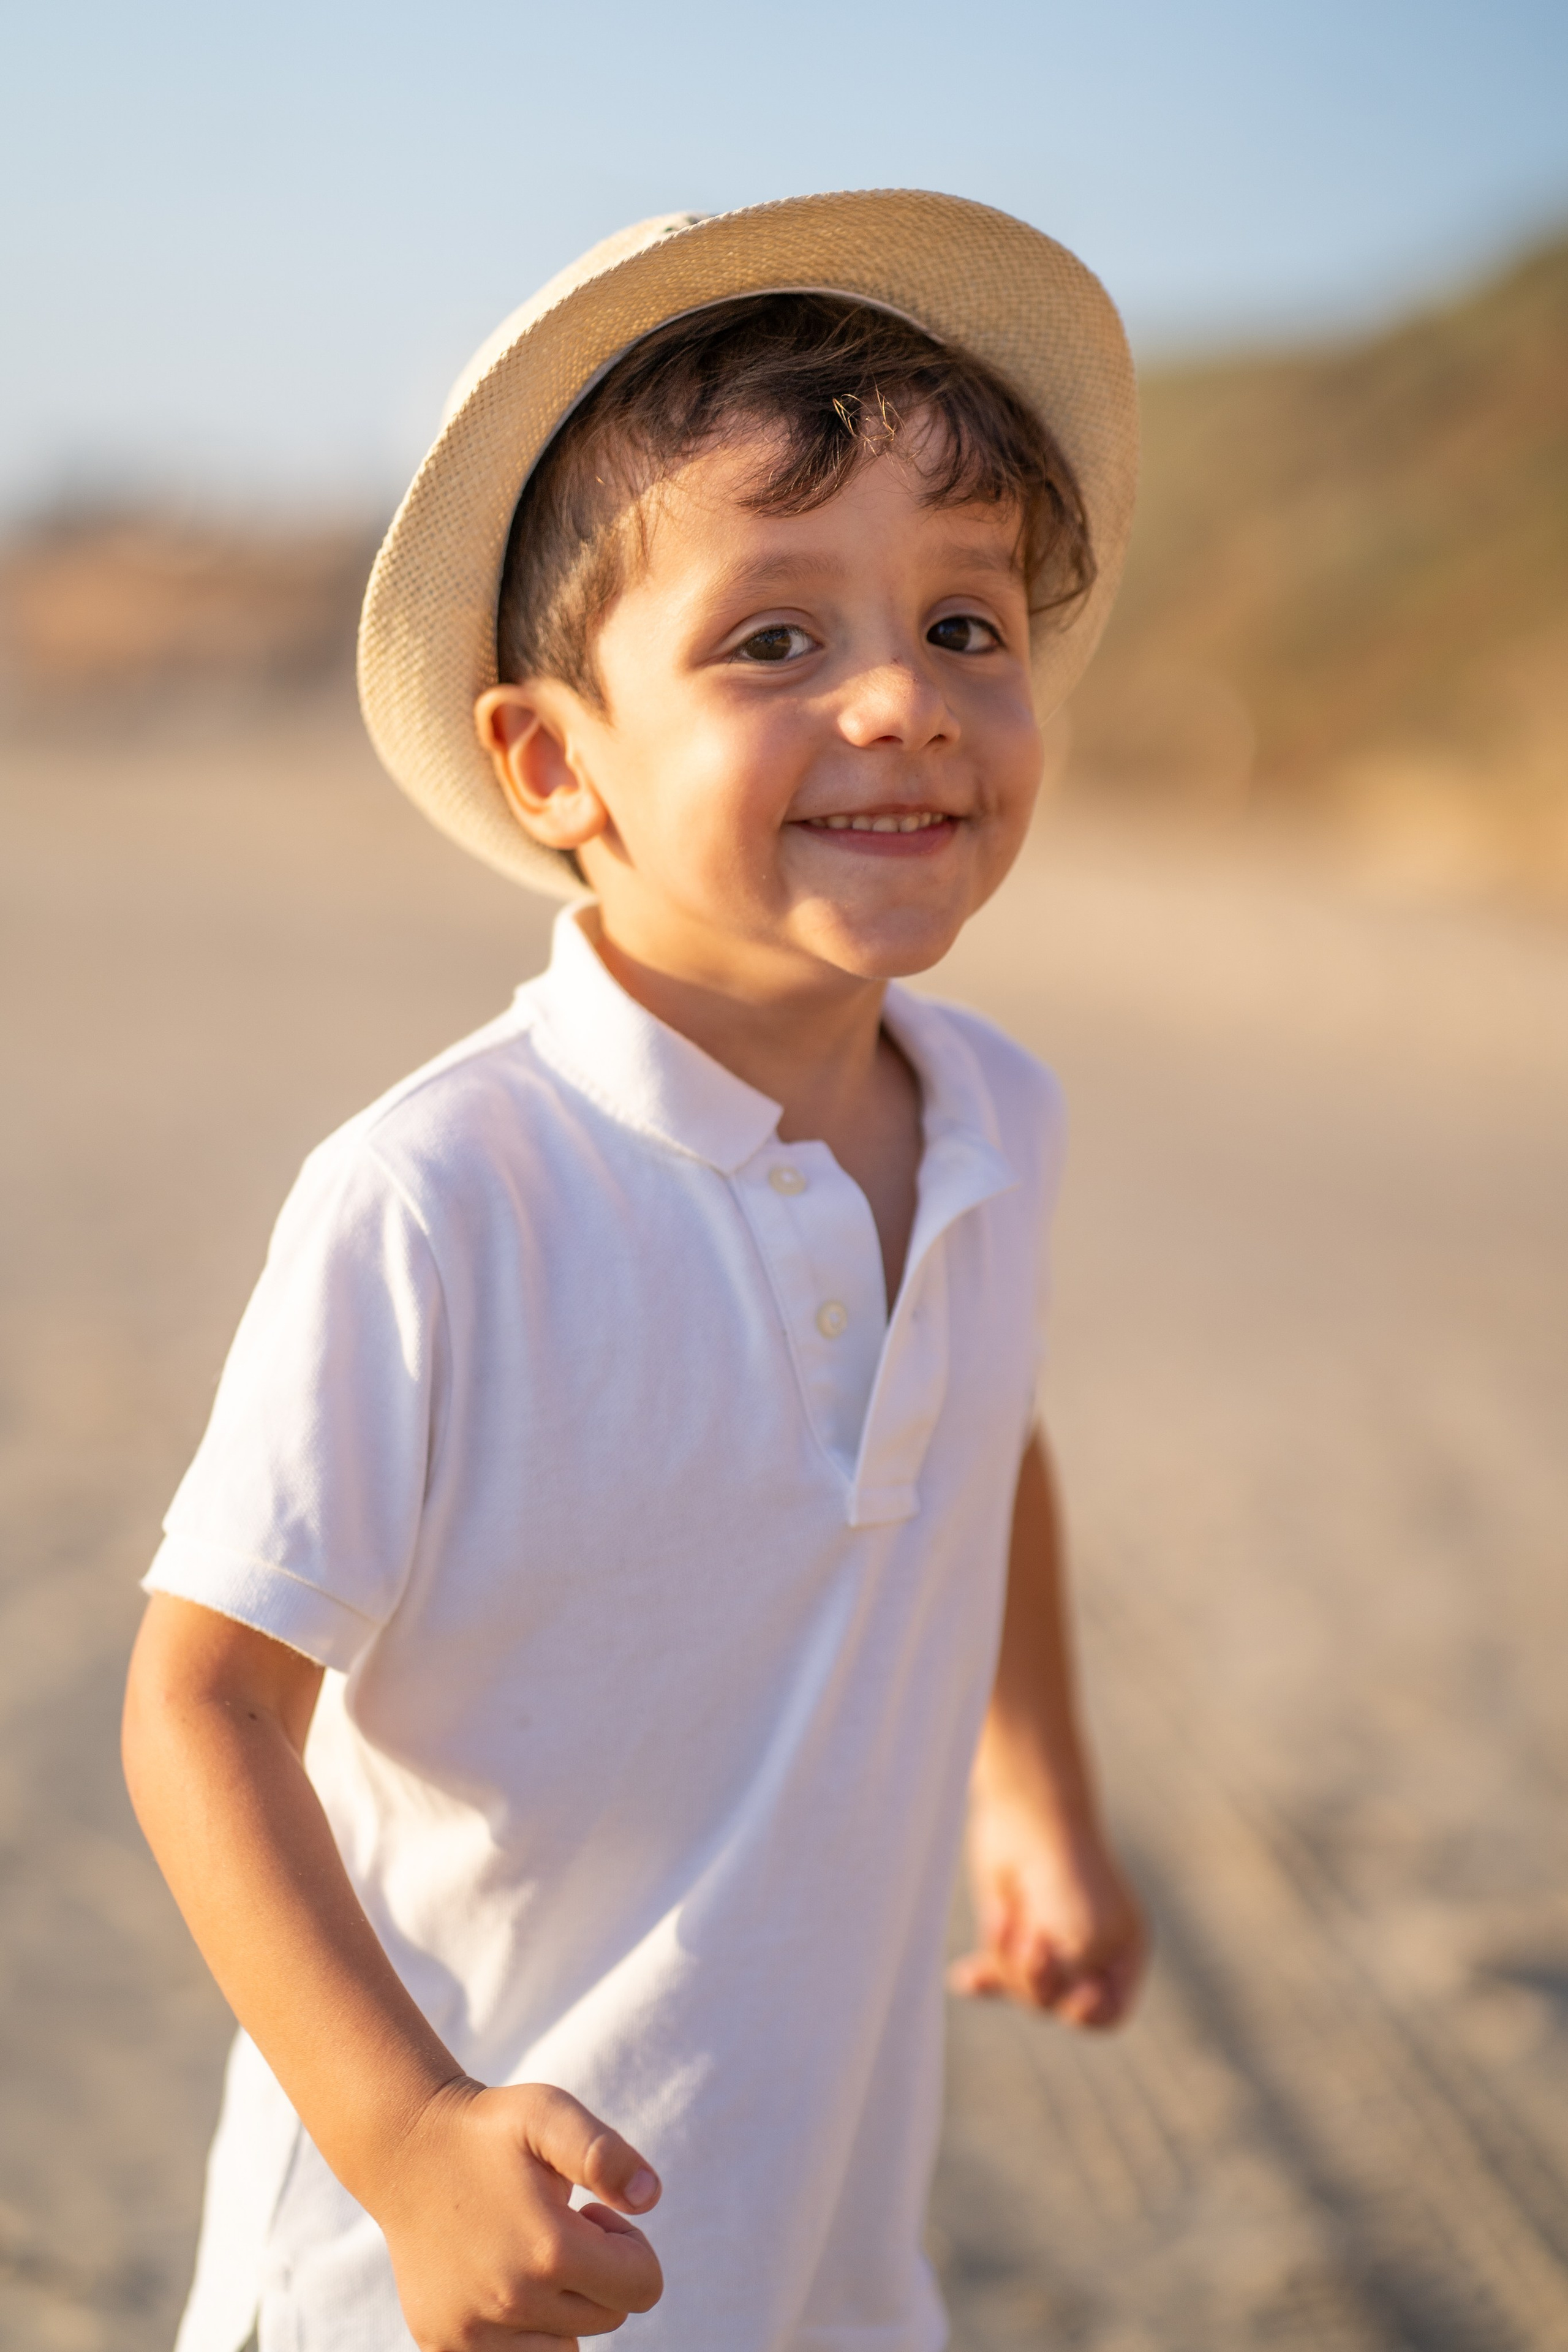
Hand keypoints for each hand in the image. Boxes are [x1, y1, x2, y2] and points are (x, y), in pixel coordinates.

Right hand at [375, 2078, 663, 2349]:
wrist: (406, 2148)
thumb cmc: (488, 2129)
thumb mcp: (550, 2112)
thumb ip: (605, 2153)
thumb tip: (649, 2198)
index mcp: (548, 2251)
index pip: (643, 2287)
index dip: (629, 2246)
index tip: (590, 2215)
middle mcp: (512, 2304)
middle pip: (607, 2318)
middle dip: (597, 2274)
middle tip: (556, 2225)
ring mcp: (473, 2333)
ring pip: (565, 2350)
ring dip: (562, 2308)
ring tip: (528, 2253)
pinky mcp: (444, 2345)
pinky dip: (522, 2331)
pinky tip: (498, 2278)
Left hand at [949, 1796, 1146, 2029]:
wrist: (1027, 1819)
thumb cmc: (1066, 1878)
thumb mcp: (1085, 1942)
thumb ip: (1069, 1986)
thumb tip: (1043, 2000)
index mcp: (1121, 1952)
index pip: (1109, 2012)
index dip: (1087, 2011)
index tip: (1076, 1987)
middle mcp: (1087, 1951)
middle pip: (1057, 2004)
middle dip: (1037, 1979)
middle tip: (1030, 1942)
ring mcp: (1048, 1940)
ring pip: (1021, 1988)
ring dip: (1007, 1961)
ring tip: (1004, 1918)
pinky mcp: (1012, 1927)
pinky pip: (996, 1970)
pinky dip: (982, 1973)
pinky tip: (965, 1978)